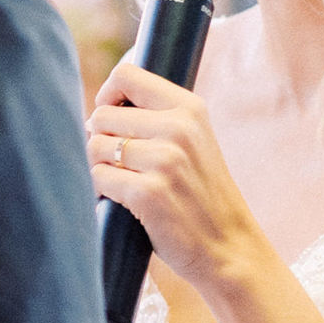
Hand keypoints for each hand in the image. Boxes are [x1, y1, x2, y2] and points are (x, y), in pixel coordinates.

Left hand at [86, 63, 269, 290]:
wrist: (229, 247)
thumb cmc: (200, 195)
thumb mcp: (192, 142)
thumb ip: (155, 117)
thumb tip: (97, 108)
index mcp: (190, 108)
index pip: (126, 75)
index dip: (107, 96)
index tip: (113, 121)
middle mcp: (179, 128)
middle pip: (101, 115)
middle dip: (100, 140)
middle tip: (121, 165)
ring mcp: (164, 160)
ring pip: (94, 147)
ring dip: (100, 167)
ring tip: (125, 183)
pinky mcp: (148, 193)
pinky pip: (98, 178)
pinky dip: (102, 192)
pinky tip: (123, 202)